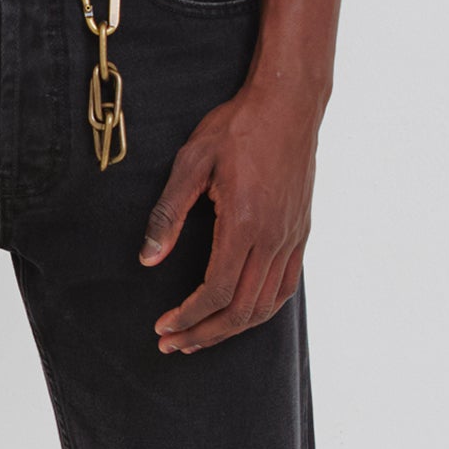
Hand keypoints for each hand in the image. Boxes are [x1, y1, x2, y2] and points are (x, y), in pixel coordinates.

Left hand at [140, 82, 321, 353]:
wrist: (288, 104)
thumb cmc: (237, 128)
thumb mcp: (191, 163)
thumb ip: (168, 213)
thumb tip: (148, 258)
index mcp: (244, 224)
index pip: (215, 291)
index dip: (187, 317)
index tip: (163, 327)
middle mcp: (273, 238)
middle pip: (241, 309)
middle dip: (204, 334)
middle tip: (174, 344)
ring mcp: (291, 238)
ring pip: (266, 305)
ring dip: (232, 329)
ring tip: (201, 337)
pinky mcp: (300, 233)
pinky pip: (286, 287)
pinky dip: (262, 310)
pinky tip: (240, 314)